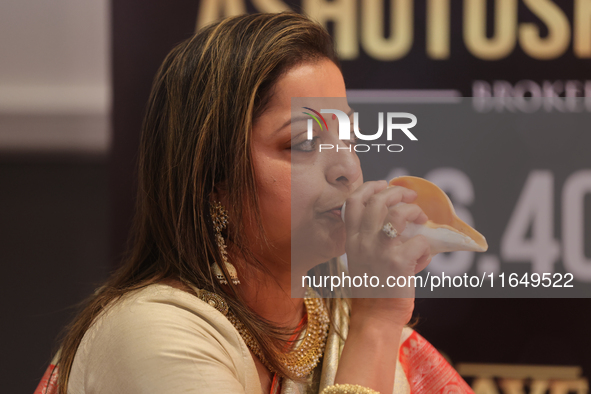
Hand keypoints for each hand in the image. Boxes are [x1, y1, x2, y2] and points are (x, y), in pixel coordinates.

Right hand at [343, 180, 431, 324]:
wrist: (375, 317)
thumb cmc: (373, 288)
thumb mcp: (362, 258)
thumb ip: (372, 238)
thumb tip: (399, 219)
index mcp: (351, 239)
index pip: (353, 202)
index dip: (369, 187)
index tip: (382, 184)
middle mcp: (362, 241)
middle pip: (378, 201)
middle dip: (397, 192)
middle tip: (409, 196)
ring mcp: (379, 251)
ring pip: (398, 213)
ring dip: (414, 211)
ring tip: (420, 218)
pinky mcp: (398, 262)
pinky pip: (419, 241)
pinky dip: (426, 247)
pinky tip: (423, 257)